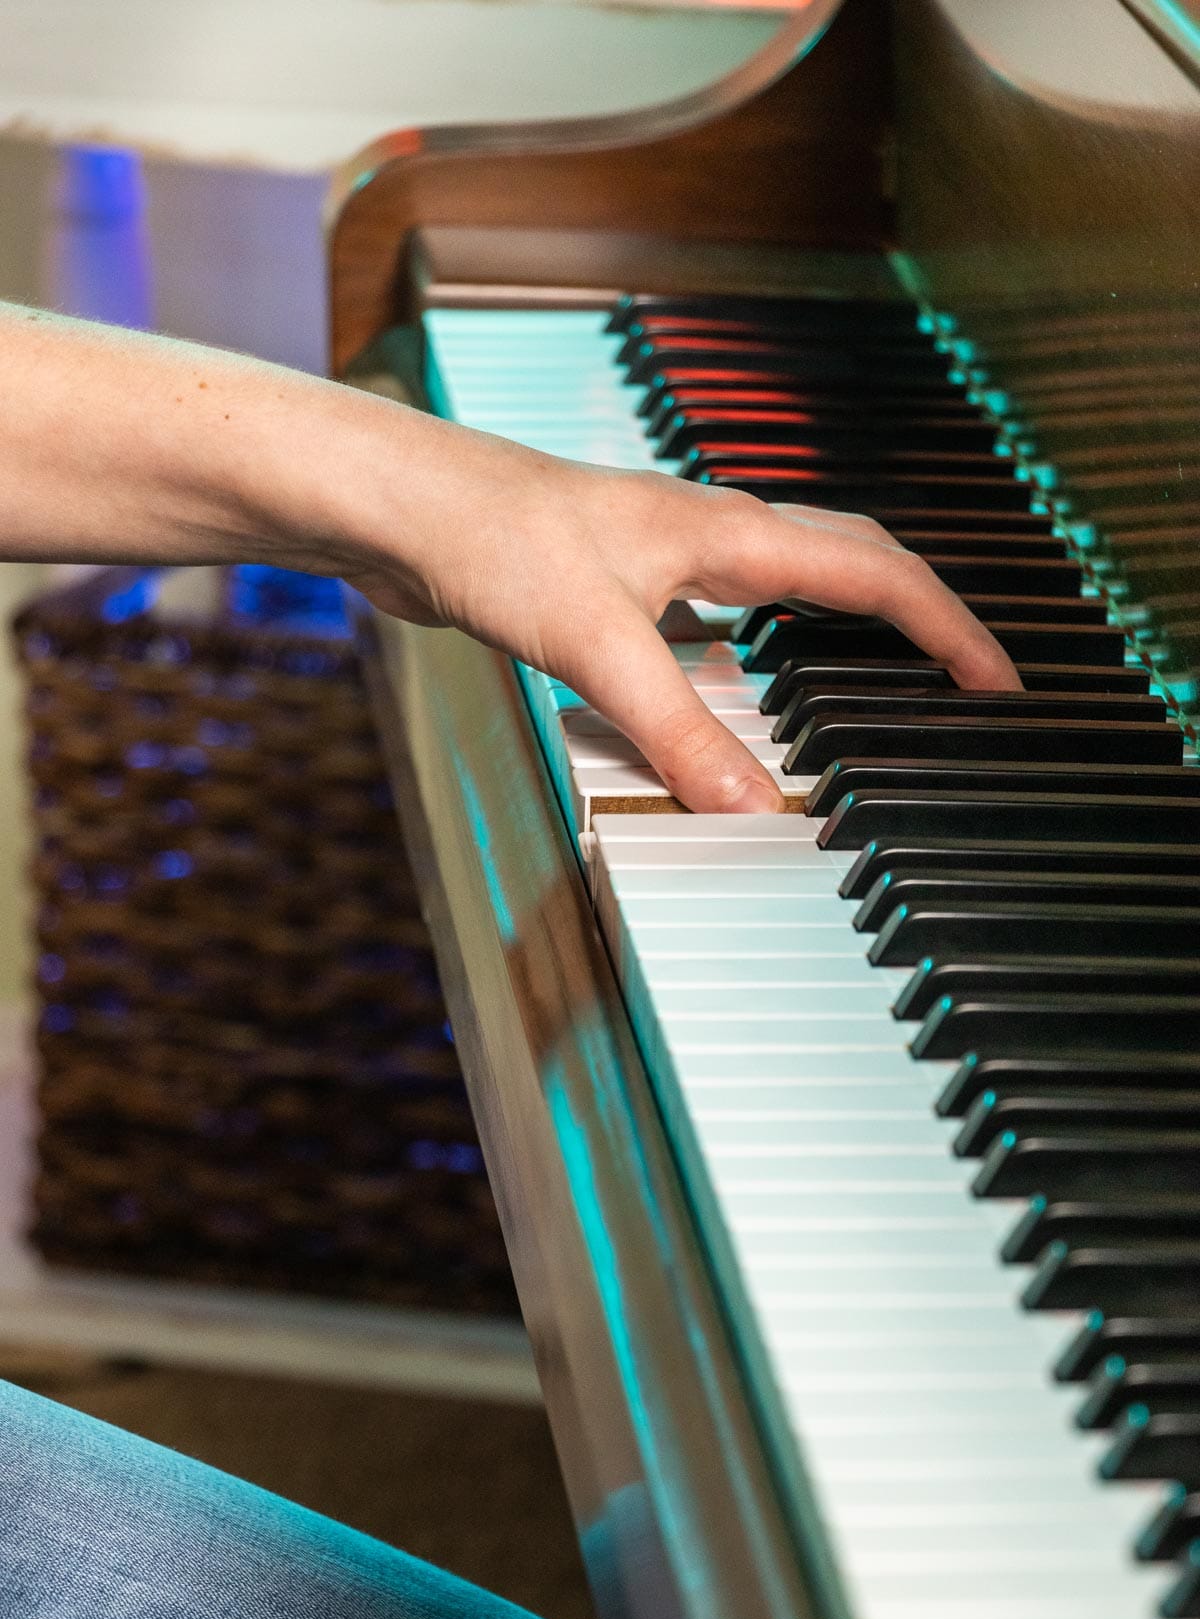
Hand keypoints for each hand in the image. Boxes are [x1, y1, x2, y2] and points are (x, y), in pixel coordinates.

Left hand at [348, 421, 1021, 813]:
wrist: (398, 506)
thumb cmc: (486, 536)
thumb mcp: (594, 643)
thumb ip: (676, 727)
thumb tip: (752, 802)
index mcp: (730, 530)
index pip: (877, 573)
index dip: (949, 630)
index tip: (998, 683)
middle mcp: (712, 532)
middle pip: (852, 562)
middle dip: (919, 620)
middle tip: (962, 680)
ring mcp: (668, 553)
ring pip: (789, 584)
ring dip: (844, 628)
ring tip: (879, 683)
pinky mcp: (624, 580)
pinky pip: (725, 614)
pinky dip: (761, 651)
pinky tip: (737, 688)